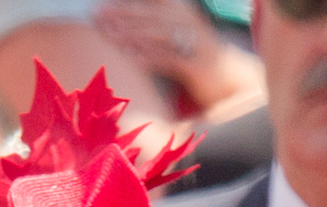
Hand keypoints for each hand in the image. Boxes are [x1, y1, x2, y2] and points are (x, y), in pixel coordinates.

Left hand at [94, 0, 214, 78]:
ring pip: (156, 35)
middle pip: (149, 14)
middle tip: (99, 16)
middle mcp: (187, 20)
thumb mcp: (178, 33)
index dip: (129, 2)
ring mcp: (193, 41)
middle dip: (122, 14)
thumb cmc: (195, 56)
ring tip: (109, 35)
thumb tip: (124, 24)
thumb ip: (155, 26)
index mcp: (181, 9)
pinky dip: (148, 58)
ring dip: (131, 34)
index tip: (106, 2)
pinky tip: (130, 59)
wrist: (227, 78)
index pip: (152, 0)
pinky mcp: (196, 65)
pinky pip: (168, 59)